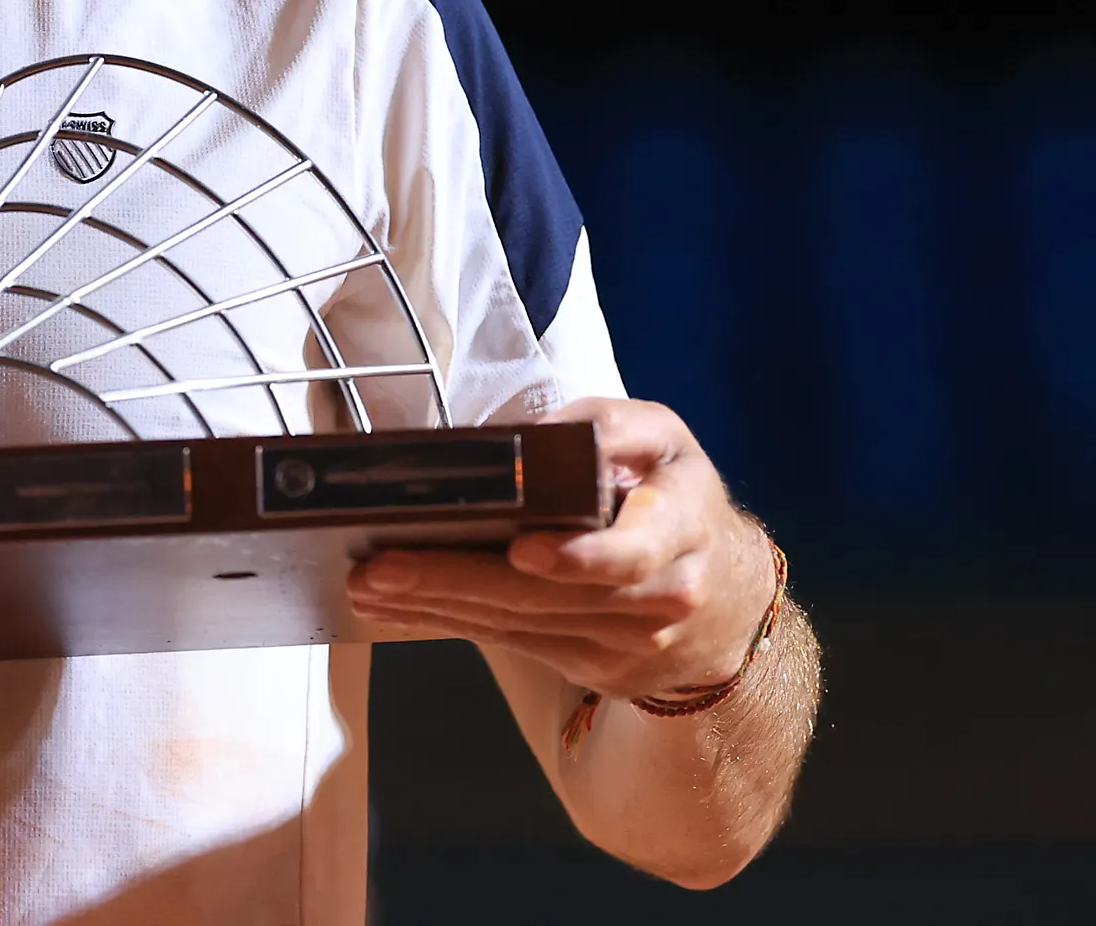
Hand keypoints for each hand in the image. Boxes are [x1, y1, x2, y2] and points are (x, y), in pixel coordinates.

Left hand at [346, 396, 774, 701]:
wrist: (725, 597)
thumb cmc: (674, 497)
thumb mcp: (659, 440)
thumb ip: (606, 428)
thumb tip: (530, 441)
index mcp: (680, 526)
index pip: (634, 553)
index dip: (580, 557)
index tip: (523, 548)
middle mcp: (658, 597)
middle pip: (549, 596)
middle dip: (458, 580)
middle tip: (383, 566)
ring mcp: (624, 643)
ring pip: (520, 625)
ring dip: (437, 605)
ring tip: (370, 584)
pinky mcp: (592, 666)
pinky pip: (511, 643)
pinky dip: (450, 623)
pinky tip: (396, 610)